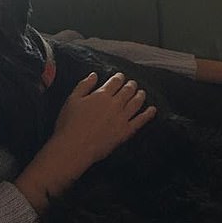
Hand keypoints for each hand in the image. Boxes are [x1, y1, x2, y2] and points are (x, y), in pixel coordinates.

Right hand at [15, 72, 155, 213]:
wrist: (74, 147)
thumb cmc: (69, 124)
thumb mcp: (72, 100)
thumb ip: (84, 85)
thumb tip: (94, 75)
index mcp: (101, 95)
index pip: (115, 81)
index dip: (119, 77)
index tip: (120, 76)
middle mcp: (115, 104)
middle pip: (128, 90)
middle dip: (131, 85)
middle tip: (133, 84)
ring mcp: (122, 118)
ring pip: (136, 103)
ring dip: (140, 96)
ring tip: (142, 93)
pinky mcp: (126, 132)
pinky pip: (140, 121)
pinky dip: (148, 114)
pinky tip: (152, 110)